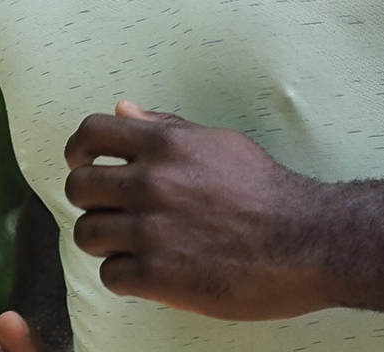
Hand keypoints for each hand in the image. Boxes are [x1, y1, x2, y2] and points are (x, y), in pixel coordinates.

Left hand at [63, 100, 329, 319]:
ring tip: (132, 242)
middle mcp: (152, 183)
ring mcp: (152, 231)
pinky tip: (149, 269)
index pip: (91, 132)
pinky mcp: (158, 276)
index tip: (84, 163)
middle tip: (110, 209)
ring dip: (105, 239)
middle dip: (90, 200)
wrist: (304, 239)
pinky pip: (109, 274)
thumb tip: (123, 108)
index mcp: (166, 144)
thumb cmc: (263, 189)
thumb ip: (165, 127)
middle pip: (79, 187)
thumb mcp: (217, 142)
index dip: (79, 149)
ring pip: (87, 233)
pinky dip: (124, 275)